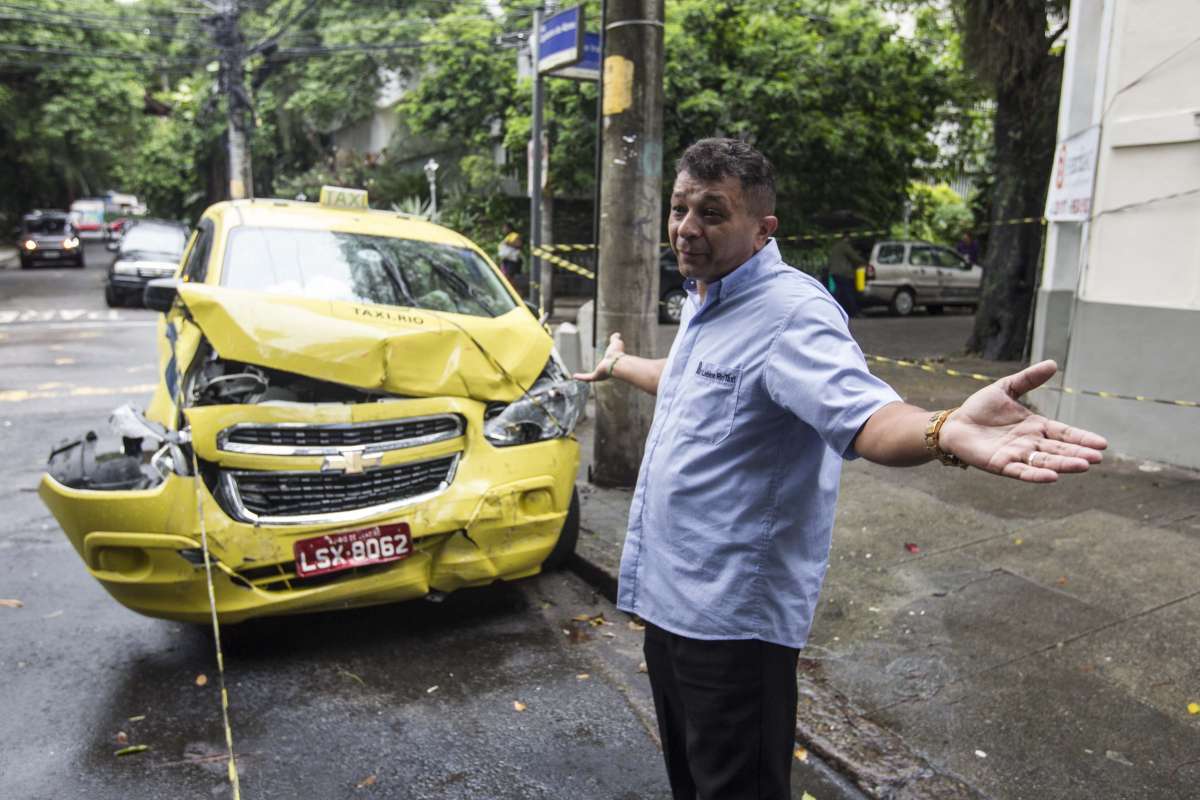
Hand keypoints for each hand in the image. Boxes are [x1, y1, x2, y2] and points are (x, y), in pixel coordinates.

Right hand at [573, 332, 624, 381]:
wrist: (616, 362)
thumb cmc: (617, 353)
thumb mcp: (615, 343)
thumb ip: (615, 339)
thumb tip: (617, 334)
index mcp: (611, 363)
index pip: (606, 364)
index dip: (604, 363)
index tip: (601, 362)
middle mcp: (606, 371)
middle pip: (599, 373)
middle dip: (594, 373)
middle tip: (587, 373)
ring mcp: (600, 374)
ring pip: (590, 377)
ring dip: (583, 377)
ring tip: (575, 376)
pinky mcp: (595, 376)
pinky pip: (587, 378)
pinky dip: (580, 377)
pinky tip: (574, 376)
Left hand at [939, 360, 1107, 482]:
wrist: (955, 423)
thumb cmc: (980, 408)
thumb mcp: (1006, 388)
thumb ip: (1029, 379)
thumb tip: (1053, 364)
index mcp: (1035, 426)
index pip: (1064, 433)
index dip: (1082, 438)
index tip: (1102, 443)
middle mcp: (1030, 443)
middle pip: (1059, 450)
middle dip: (1078, 454)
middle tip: (1098, 458)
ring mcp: (1016, 455)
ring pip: (1045, 461)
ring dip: (1064, 465)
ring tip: (1084, 466)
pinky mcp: (1001, 464)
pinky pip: (1021, 471)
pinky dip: (1036, 475)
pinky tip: (1052, 477)